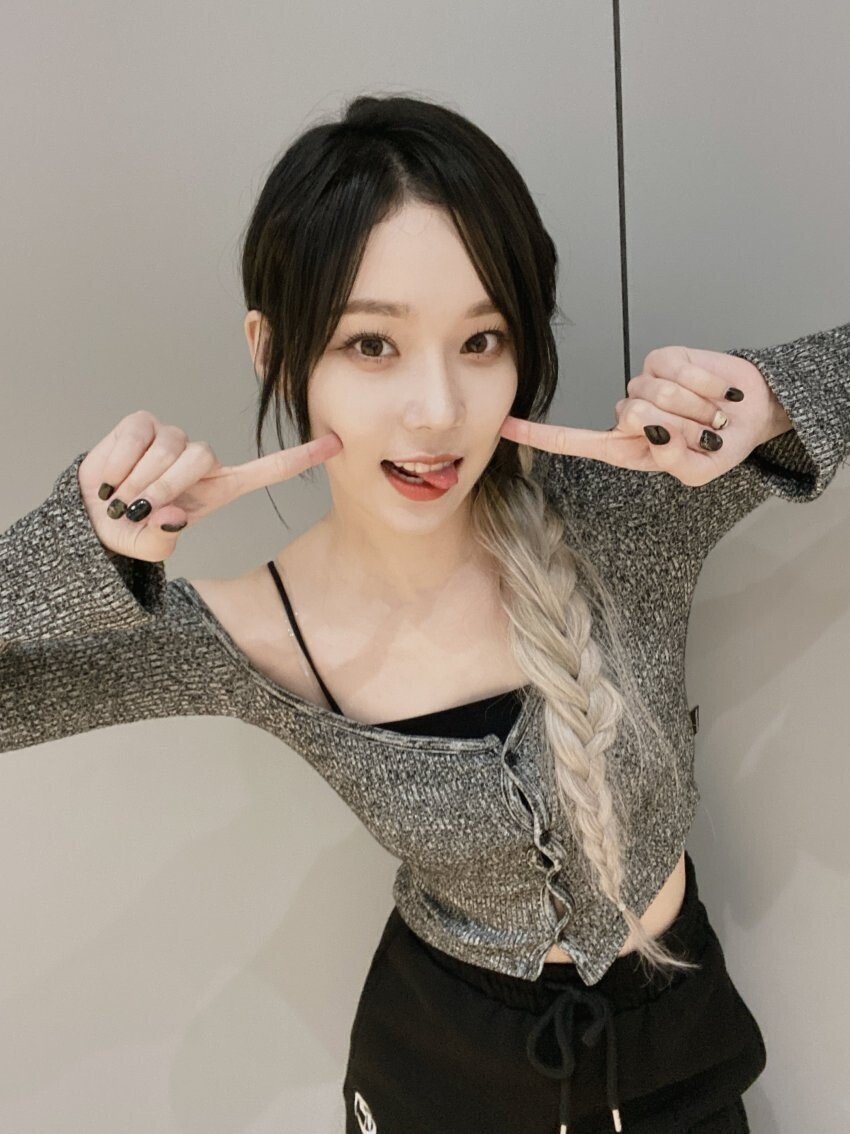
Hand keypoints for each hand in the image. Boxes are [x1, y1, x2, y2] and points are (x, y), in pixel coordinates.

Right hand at [78, 410, 342, 561]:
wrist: (93, 512)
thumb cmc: (132, 528)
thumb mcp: (149, 544)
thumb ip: (161, 538)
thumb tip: (170, 518)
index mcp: (218, 488)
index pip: (268, 469)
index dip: (301, 458)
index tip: (337, 443)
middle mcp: (202, 460)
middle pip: (201, 457)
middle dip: (165, 486)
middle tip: (138, 509)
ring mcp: (173, 438)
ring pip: (168, 448)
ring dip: (138, 481)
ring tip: (124, 498)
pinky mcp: (144, 424)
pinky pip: (137, 439)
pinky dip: (119, 466)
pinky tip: (111, 479)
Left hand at [500, 346, 786, 486]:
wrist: (755, 412)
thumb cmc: (721, 444)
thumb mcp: (699, 471)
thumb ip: (674, 461)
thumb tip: (652, 429)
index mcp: (626, 447)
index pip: (574, 441)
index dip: (540, 435)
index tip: (504, 427)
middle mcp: (628, 414)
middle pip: (630, 413)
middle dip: (677, 423)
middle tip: (703, 429)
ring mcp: (644, 383)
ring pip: (653, 390)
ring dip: (694, 405)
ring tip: (711, 412)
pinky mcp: (664, 358)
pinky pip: (673, 368)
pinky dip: (702, 383)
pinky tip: (716, 390)